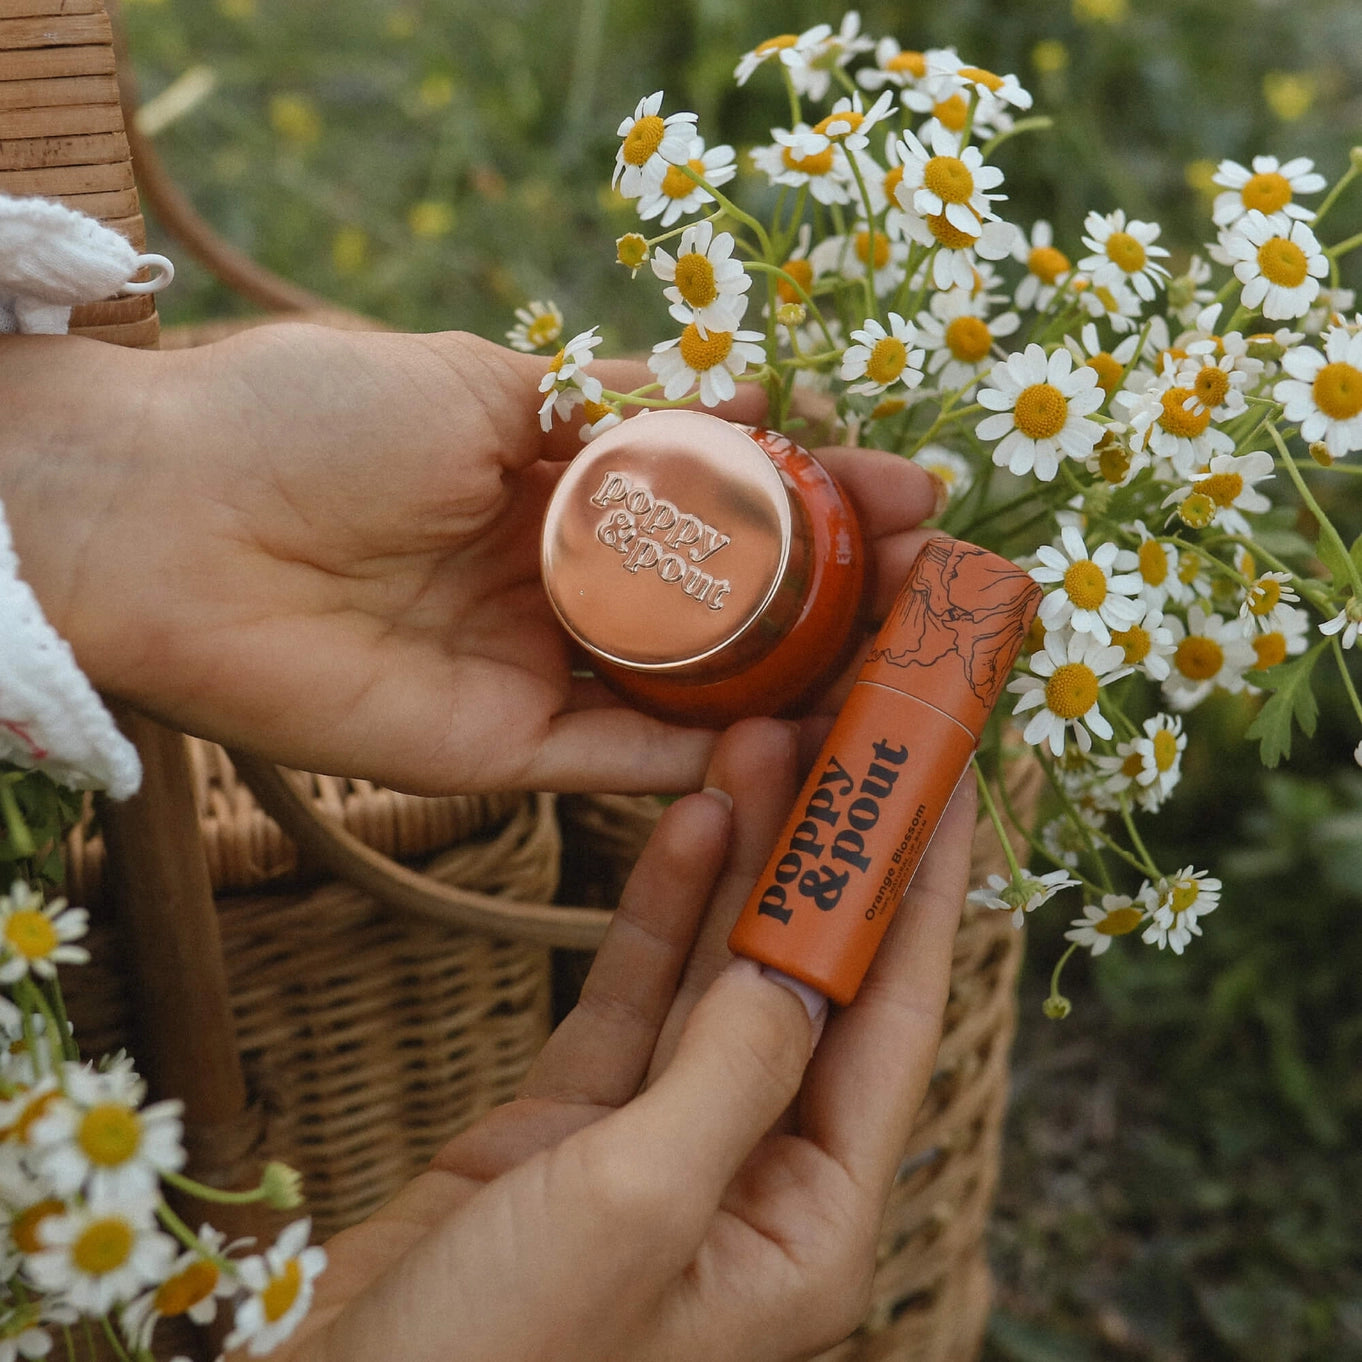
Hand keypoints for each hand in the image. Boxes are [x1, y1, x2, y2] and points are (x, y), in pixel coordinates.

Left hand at [0, 325, 938, 793]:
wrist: (174, 522)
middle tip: (930, 579)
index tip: (905, 487)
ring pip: (695, 688)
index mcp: (554, 481)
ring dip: (799, 675)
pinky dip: (719, 756)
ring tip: (899, 654)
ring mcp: (540, 672)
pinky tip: (809, 732)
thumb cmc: (318, 418)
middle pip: (723, 603)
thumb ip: (615, 403)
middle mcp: (559, 582)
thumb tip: (744, 392)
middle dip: (832, 589)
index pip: (719, 499)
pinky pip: (634, 762)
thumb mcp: (487, 380)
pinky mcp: (509, 753)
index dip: (814, 494)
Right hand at [260, 718, 977, 1361]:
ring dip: (740, 863)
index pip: (893, 1033)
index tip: (937, 796)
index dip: (917, 905)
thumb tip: (803, 964)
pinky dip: (658, 910)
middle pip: (809, 988)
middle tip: (834, 740)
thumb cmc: (499, 1360)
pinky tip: (686, 822)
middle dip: (820, 861)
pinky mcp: (578, 1119)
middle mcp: (752, 1181)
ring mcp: (662, 1142)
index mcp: (808, 1229)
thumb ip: (734, 1072)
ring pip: (719, 975)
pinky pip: (636, 994)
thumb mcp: (635, 1206)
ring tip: (756, 745)